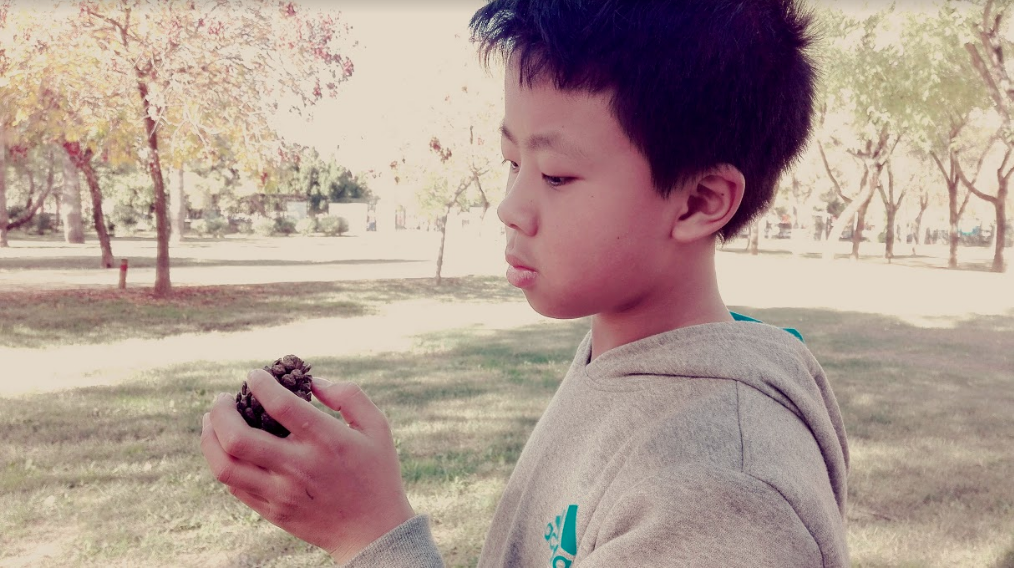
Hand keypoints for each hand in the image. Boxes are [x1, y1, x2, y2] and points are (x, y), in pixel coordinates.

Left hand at [200, 370, 414, 563]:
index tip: (254, 375)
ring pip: (225, 466)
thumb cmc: (376, 472)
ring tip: (212, 421)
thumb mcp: (377, 427)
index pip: (280, 405)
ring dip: (210, 437)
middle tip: (223, 399)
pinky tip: (227, 448)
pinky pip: (234, 486)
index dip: (260, 383)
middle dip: (221, 411)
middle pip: (238, 438)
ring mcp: (281, 493)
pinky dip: (223, 462)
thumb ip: (349, 396)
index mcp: (326, 441)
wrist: (373, 531)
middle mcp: (299, 467)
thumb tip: (314, 382)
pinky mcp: (272, 511)